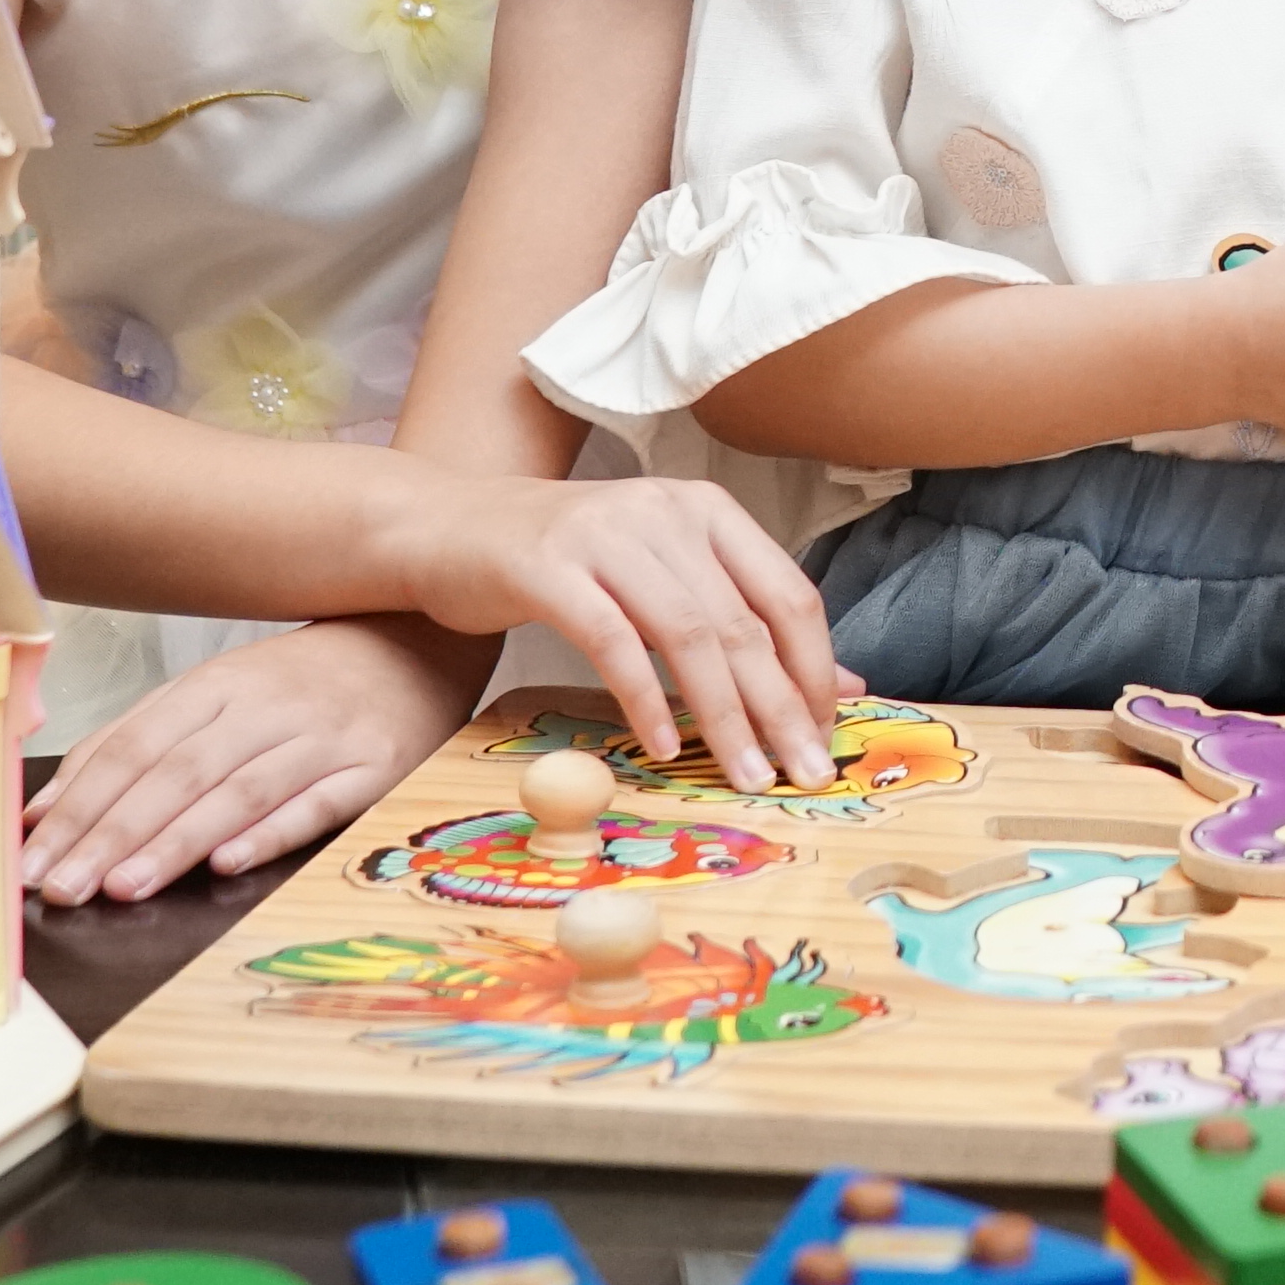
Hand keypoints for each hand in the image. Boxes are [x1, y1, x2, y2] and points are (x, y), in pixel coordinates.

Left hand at [27, 615, 491, 904]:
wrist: (420, 636)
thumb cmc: (307, 682)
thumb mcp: (219, 694)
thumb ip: (138, 743)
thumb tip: (51, 809)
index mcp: (217, 686)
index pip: (133, 747)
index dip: (79, 804)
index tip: (33, 859)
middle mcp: (264, 707)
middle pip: (176, 772)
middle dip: (111, 834)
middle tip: (62, 888)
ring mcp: (322, 736)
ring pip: (237, 789)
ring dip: (176, 840)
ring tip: (124, 887)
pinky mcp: (376, 766)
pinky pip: (318, 801)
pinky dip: (272, 832)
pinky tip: (229, 863)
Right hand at [384, 467, 856, 789]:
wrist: (446, 528)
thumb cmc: (566, 564)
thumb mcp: (663, 580)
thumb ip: (741, 621)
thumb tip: (838, 688)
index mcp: (707, 511)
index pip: (788, 593)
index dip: (814, 668)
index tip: (826, 734)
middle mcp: (664, 512)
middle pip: (743, 621)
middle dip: (781, 706)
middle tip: (802, 772)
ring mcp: (605, 535)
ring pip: (687, 633)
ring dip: (724, 714)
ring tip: (744, 772)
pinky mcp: (547, 568)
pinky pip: (612, 641)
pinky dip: (645, 699)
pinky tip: (664, 746)